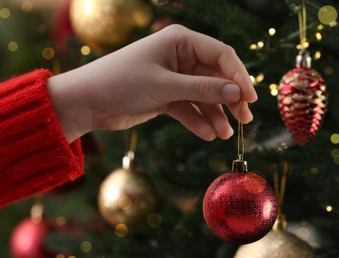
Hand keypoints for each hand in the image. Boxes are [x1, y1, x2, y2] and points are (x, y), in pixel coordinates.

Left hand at [48, 24, 256, 142]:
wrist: (87, 101)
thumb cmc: (122, 83)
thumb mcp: (165, 86)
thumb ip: (202, 89)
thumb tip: (237, 92)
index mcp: (180, 41)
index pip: (221, 55)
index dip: (239, 76)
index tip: (251, 98)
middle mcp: (180, 57)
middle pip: (215, 77)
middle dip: (229, 99)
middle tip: (243, 120)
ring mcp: (173, 78)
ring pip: (203, 96)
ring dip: (214, 114)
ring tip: (222, 135)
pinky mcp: (166, 97)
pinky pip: (188, 108)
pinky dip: (197, 120)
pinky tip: (206, 134)